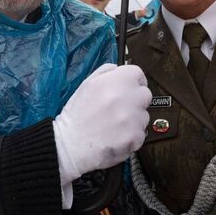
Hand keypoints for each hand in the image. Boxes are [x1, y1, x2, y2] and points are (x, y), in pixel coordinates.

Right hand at [54, 63, 150, 185]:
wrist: (70, 145)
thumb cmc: (77, 115)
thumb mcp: (86, 85)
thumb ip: (105, 72)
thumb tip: (120, 70)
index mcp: (115, 81)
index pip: (138, 73)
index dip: (134, 81)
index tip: (129, 89)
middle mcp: (126, 97)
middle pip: (145, 94)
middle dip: (135, 100)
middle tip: (120, 109)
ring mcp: (132, 118)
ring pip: (144, 115)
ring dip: (134, 120)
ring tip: (114, 125)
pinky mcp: (135, 136)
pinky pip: (141, 133)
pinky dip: (131, 137)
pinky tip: (116, 137)